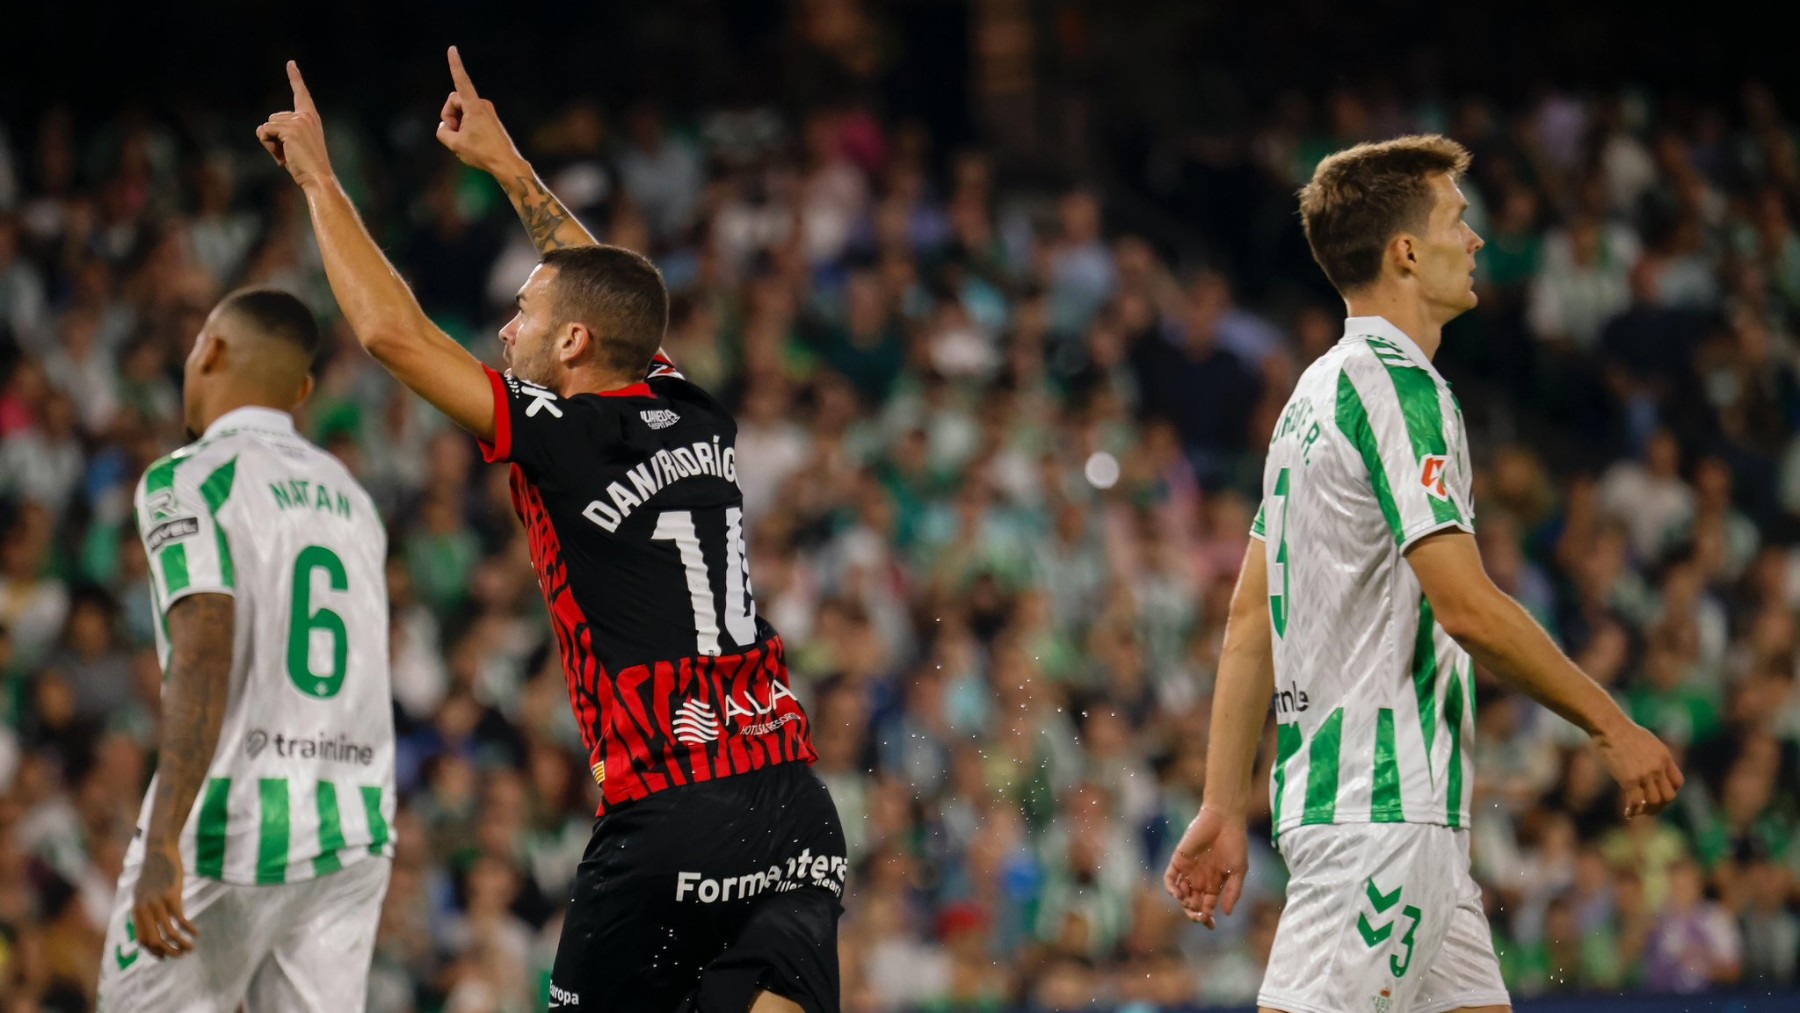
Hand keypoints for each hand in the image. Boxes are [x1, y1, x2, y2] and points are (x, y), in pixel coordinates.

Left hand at [131, 844, 198, 958]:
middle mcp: (144, 910)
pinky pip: (181, 919)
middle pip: (154, 941)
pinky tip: (196, 932)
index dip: (153, 951)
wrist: (158, 851)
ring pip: (169, 933)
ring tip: (191, 948)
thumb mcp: (144, 891)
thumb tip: (150, 920)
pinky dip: (189, 929)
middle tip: (181, 955)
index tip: (165, 956)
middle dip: (168, 952)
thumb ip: (145, 907)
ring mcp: (157, 904)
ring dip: (180, 945)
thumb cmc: (154, 870)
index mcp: (137, 910)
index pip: (142, 940)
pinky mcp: (171, 896)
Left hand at [256, 61, 333, 189]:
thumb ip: (283, 133)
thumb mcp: (296, 145)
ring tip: (288, 155)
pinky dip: (268, 145)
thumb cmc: (306, 166)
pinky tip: (283, 156)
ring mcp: (298, 121)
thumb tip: (261, 129)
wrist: (318, 178)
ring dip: (271, 143)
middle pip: (272, 118)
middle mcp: (306, 116)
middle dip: (274, 137)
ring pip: (267, 126)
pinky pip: (265, 132)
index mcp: (311, 118)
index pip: (301, 93)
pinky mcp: (290, 129)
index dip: (295, 77)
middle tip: (290, 153)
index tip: (291, 63)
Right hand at [435, 46, 523, 175]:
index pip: (461, 81)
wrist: (506, 164)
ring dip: (457, 123)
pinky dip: (465, 128)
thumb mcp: (454, 144)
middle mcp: (482, 104)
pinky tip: (472, 142)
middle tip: (455, 134)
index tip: (452, 49)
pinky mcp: (489, 119)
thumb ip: (442, 131)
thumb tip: (444, 126)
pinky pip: (469, 118)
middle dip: (449, 115)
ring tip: (465, 140)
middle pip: (454, 101)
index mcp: (474, 106)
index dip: (455, 65)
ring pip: (461, 111)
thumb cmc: (482, 154)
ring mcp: (487, 111)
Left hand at [1162, 806, 1247, 928]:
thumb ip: (1233, 892)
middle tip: (1199, 917)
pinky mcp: (1179, 860)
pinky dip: (1171, 887)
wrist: (1225, 820)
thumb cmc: (1235, 844)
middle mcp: (1200, 880)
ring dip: (1183, 902)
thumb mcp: (1239, 871)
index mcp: (1214, 885)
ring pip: (1180, 893)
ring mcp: (1188, 870)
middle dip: (1194, 914)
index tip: (1211, 925)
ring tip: (1190, 904)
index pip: (1207, 908)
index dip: (1207, 918)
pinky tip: (1177, 893)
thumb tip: (1227, 914)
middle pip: (1192, 904)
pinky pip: (1170, 877)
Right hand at [1594, 719, 1683, 818]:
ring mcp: (1644, 774)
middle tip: (1649, 808)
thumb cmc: (1622, 730)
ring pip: (1654, 802)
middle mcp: (1658, 767)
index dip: (1670, 792)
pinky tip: (1627, 813)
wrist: (1609, 726)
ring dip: (1647, 811)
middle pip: (1669, 796)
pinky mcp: (1628, 779)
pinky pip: (1636, 802)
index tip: (1659, 795)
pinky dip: (1633, 811)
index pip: (1677, 783)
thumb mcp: (1647, 741)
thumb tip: (1650, 766)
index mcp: (1665, 757)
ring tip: (1638, 811)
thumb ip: (1653, 756)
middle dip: (1660, 806)